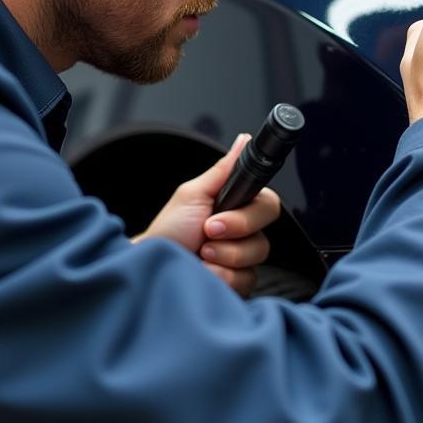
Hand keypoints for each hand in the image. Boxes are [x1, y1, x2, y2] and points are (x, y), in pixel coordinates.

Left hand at [132, 134, 279, 296]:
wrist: (154, 265)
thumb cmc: (169, 230)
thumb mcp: (193, 194)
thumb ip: (224, 170)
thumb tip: (245, 140)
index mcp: (237, 206)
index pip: (268, 202)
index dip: (250, 211)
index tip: (221, 212)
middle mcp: (245, 232)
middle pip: (266, 227)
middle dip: (234, 229)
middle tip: (207, 231)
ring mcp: (244, 258)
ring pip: (257, 253)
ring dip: (224, 254)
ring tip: (200, 254)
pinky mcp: (240, 283)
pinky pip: (246, 278)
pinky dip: (221, 275)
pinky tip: (205, 272)